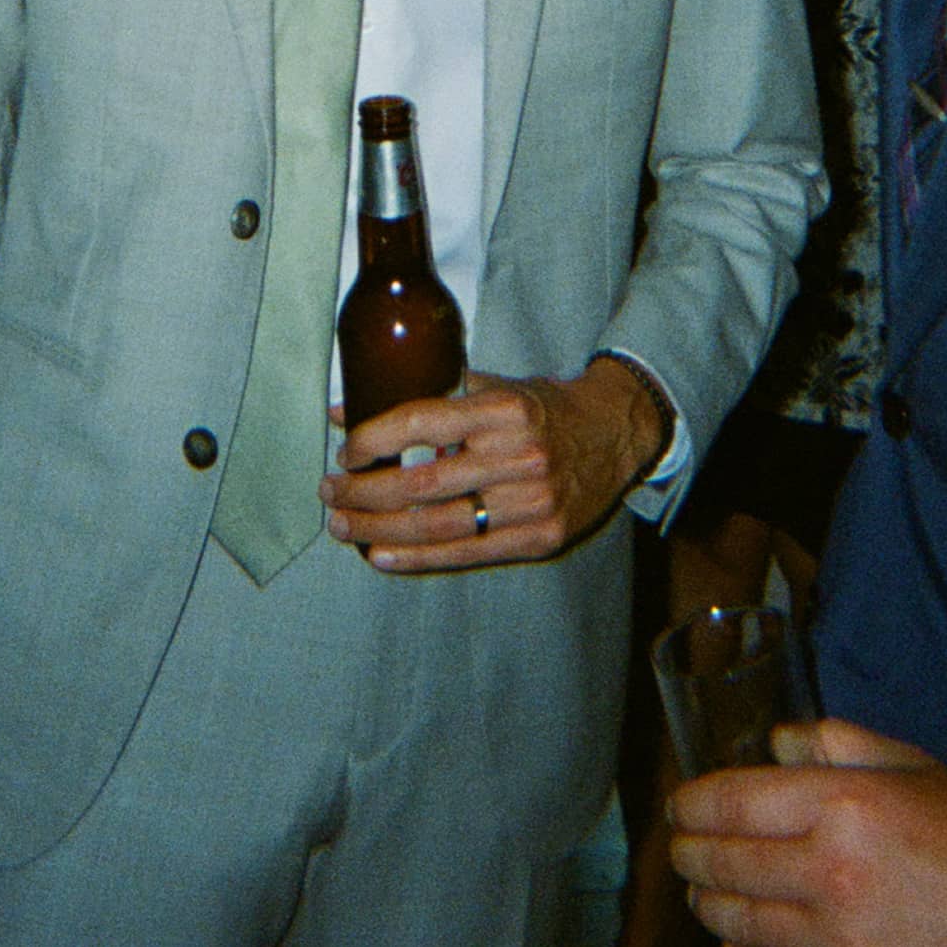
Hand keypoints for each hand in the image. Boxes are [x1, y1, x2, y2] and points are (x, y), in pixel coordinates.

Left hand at [319, 361, 669, 572]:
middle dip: (365, 492)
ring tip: (344, 525)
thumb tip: (344, 412)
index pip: (421, 422)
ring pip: (437, 525)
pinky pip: (467, 553)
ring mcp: (531, 503)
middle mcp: (517, 456)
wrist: (615, 434)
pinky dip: (418, 557)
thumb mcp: (493, 388)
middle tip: (331, 493)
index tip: (345, 452)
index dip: (374, 440)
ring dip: (379, 529)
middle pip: (421, 484)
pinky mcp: (540, 538)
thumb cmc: (542, 409)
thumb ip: (426, 397)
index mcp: (503, 410)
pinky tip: (381, 554)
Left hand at [668, 719, 946, 946]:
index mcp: (841, 806)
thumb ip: (834, 742)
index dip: (693, 804)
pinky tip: (738, 932)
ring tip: (700, 889)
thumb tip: (775, 742)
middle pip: (725, 864)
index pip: (734, 803)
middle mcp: (828, 869)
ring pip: (739, 920)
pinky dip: (745, 944)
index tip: (680, 805)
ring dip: (708, 902)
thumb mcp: (905, 764)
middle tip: (680, 847)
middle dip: (689, 854)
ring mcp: (834, 931)